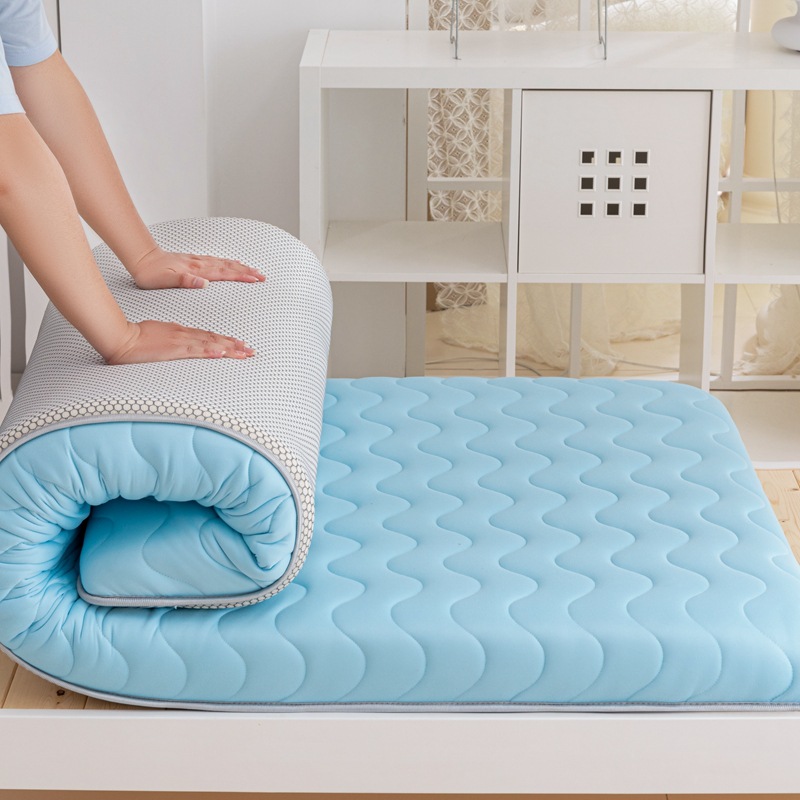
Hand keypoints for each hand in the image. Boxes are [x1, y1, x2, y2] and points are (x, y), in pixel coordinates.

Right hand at [106, 320, 254, 364]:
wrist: (120, 337)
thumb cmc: (134, 339)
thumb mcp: (156, 338)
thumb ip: (169, 343)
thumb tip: (177, 349)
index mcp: (180, 332)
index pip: (207, 337)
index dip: (225, 341)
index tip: (240, 345)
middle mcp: (184, 334)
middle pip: (214, 339)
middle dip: (234, 345)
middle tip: (251, 351)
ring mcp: (180, 341)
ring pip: (210, 343)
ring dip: (229, 348)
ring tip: (245, 352)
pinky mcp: (173, 348)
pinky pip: (195, 350)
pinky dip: (210, 350)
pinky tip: (221, 353)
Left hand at [128, 246, 264, 289]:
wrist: (140, 259)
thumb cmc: (150, 274)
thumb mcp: (166, 281)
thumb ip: (186, 281)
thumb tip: (204, 283)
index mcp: (196, 271)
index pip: (224, 274)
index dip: (241, 277)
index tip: (256, 279)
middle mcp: (199, 264)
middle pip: (228, 267)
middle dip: (246, 271)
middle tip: (262, 275)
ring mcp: (196, 261)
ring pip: (223, 263)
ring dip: (239, 266)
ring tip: (252, 269)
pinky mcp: (192, 261)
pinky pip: (215, 261)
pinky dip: (226, 262)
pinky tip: (229, 263)